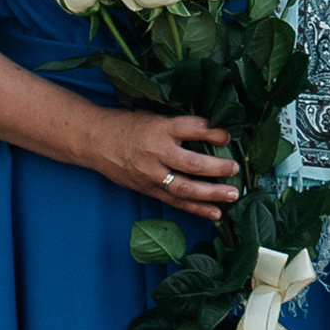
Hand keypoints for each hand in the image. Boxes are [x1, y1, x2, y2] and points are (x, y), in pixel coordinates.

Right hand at [105, 112, 239, 220]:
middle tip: (235, 169)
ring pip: (185, 187)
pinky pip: (176, 201)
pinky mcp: (148, 189)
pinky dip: (197, 208)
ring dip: (212, 193)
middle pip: (193, 163)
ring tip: (232, 194)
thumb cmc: (127, 125)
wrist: (95, 140)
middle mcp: (156, 152)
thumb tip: (214, 131)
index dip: (213, 132)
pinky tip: (215, 213)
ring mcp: (151, 174)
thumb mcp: (154, 117)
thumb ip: (179, 126)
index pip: (192, 129)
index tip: (228, 135)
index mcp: (160, 128)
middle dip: (218, 168)